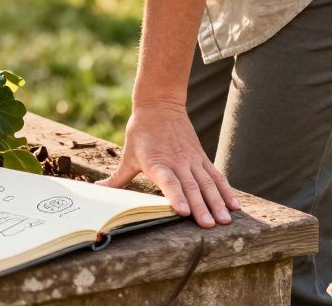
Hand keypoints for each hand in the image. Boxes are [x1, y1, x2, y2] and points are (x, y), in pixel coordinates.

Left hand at [98, 101, 240, 227]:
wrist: (160, 105)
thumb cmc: (141, 132)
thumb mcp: (128, 155)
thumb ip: (117, 178)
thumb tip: (98, 189)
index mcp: (157, 163)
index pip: (168, 181)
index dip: (175, 196)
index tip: (183, 211)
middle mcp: (177, 162)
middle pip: (191, 187)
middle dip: (201, 208)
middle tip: (209, 226)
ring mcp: (192, 160)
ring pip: (207, 183)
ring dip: (217, 203)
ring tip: (224, 221)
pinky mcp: (202, 157)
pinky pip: (216, 176)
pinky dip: (226, 190)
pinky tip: (234, 205)